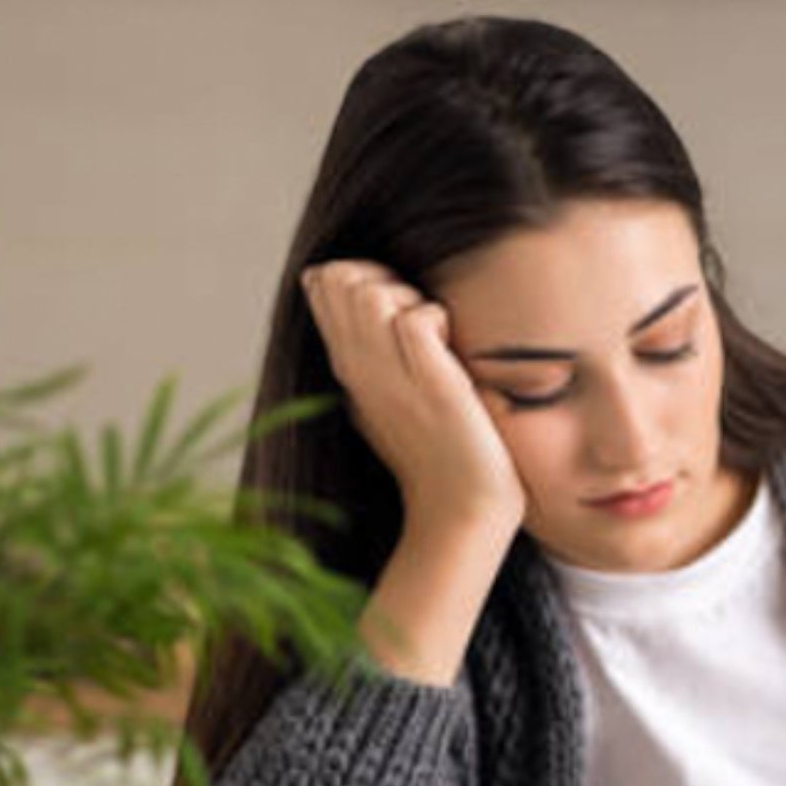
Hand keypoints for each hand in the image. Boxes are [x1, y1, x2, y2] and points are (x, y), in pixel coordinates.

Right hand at [299, 259, 526, 529]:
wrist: (461, 508)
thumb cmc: (437, 457)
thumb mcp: (390, 400)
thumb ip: (375, 353)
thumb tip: (362, 302)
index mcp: (349, 370)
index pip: (324, 287)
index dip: (359, 277)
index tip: (392, 310)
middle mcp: (359, 370)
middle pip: (340, 280)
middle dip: (380, 278)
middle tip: (415, 322)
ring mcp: (390, 378)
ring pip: (370, 292)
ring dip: (407, 297)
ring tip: (433, 337)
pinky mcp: (428, 385)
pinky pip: (415, 319)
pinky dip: (436, 320)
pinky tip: (450, 356)